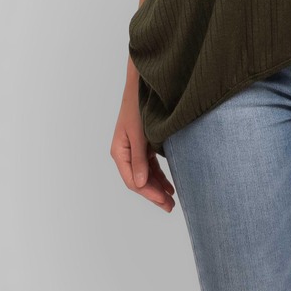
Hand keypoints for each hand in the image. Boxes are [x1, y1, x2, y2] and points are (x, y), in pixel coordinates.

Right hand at [111, 85, 175, 212]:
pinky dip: (159, 175)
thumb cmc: (138, 106)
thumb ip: (140, 159)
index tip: (164, 201)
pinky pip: (150, 165)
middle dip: (154, 194)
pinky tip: (168, 184)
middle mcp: (125, 152)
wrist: (143, 84)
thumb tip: (141, 184)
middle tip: (171, 206)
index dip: (148, 193)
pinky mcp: (143, 144)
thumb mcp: (139, 134)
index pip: (133, 180)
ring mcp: (134, 148)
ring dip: (158, 186)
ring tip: (171, 199)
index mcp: (119, 151)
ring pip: (145, 174)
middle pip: (139, 180)